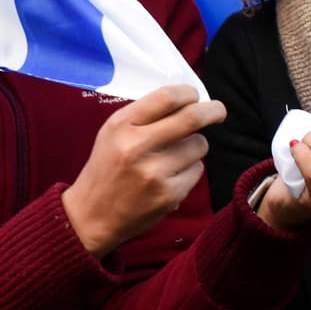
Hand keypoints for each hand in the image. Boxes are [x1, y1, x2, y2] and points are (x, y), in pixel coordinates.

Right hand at [63, 85, 224, 258]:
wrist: (92, 216)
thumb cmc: (108, 167)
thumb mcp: (114, 132)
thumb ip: (146, 114)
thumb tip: (189, 100)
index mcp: (122, 125)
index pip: (167, 97)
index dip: (189, 93)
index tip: (195, 96)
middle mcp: (137, 147)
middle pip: (192, 118)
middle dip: (213, 111)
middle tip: (219, 111)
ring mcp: (155, 173)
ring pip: (199, 145)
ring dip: (194, 146)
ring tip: (174, 156)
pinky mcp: (169, 196)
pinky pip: (197, 170)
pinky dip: (190, 170)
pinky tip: (170, 177)